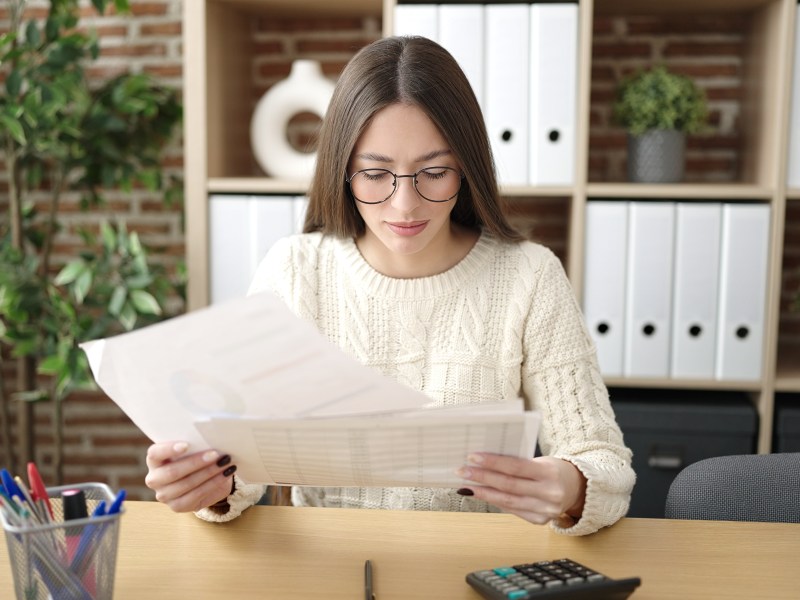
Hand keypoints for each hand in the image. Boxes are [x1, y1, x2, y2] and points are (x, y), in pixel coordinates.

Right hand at [145, 441, 236, 512]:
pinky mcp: (177, 506)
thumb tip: (211, 439)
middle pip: (172, 472)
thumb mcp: (192, 449)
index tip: (186, 445)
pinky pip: (196, 495)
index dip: (168, 449)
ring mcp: (164, 495)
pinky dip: (213, 483)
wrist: (203, 478)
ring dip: (208, 473)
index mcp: (154, 460)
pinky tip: (225, 475)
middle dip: (196, 462)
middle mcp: (154, 479)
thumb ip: (195, 444)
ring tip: (225, 463)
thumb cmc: (195, 457)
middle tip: (216, 454)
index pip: (154, 453)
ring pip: (186, 484)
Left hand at [455, 453, 586, 525]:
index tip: (473, 457)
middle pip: (508, 485)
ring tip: (468, 486)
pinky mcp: (540, 521)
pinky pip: (513, 510)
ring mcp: (545, 510)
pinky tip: (484, 495)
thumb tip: (485, 463)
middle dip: (482, 478)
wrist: (576, 488)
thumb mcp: (541, 461)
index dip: (492, 462)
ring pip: (508, 501)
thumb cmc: (553, 469)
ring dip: (484, 493)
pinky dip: (496, 502)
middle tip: (463, 471)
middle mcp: (549, 494)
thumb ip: (518, 464)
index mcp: (549, 473)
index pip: (515, 467)